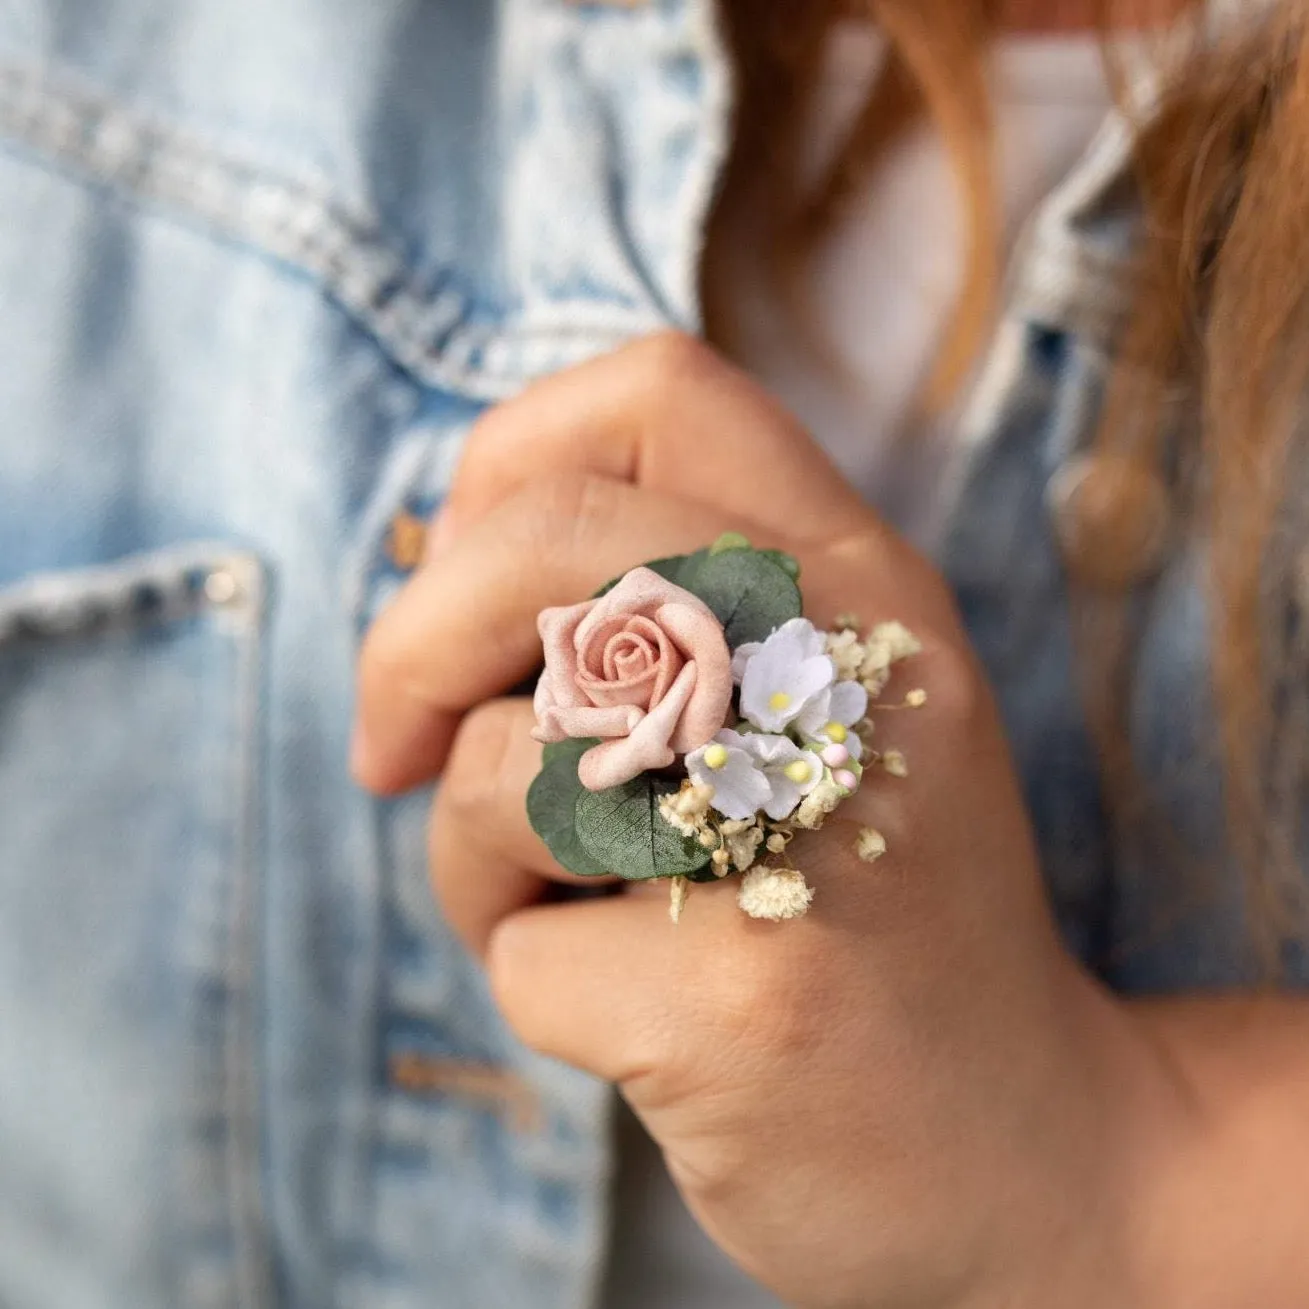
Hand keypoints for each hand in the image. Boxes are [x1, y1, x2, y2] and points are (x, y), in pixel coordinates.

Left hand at [352, 333, 1180, 1308]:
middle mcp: (854, 675)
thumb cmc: (877, 907)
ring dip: (472, 851)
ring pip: (499, 761)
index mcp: (868, 584)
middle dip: (411, 641)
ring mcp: (807, 838)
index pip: (657, 391)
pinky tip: (635, 1014)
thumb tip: (439, 557)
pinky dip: (532, 977)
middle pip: (543, 541)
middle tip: (397, 744)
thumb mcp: (825, 710)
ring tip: (573, 909)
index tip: (464, 578)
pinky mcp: (742, 1003)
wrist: (1025, 1142)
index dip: (508, 462)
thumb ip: (674, 609)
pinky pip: (521, 951)